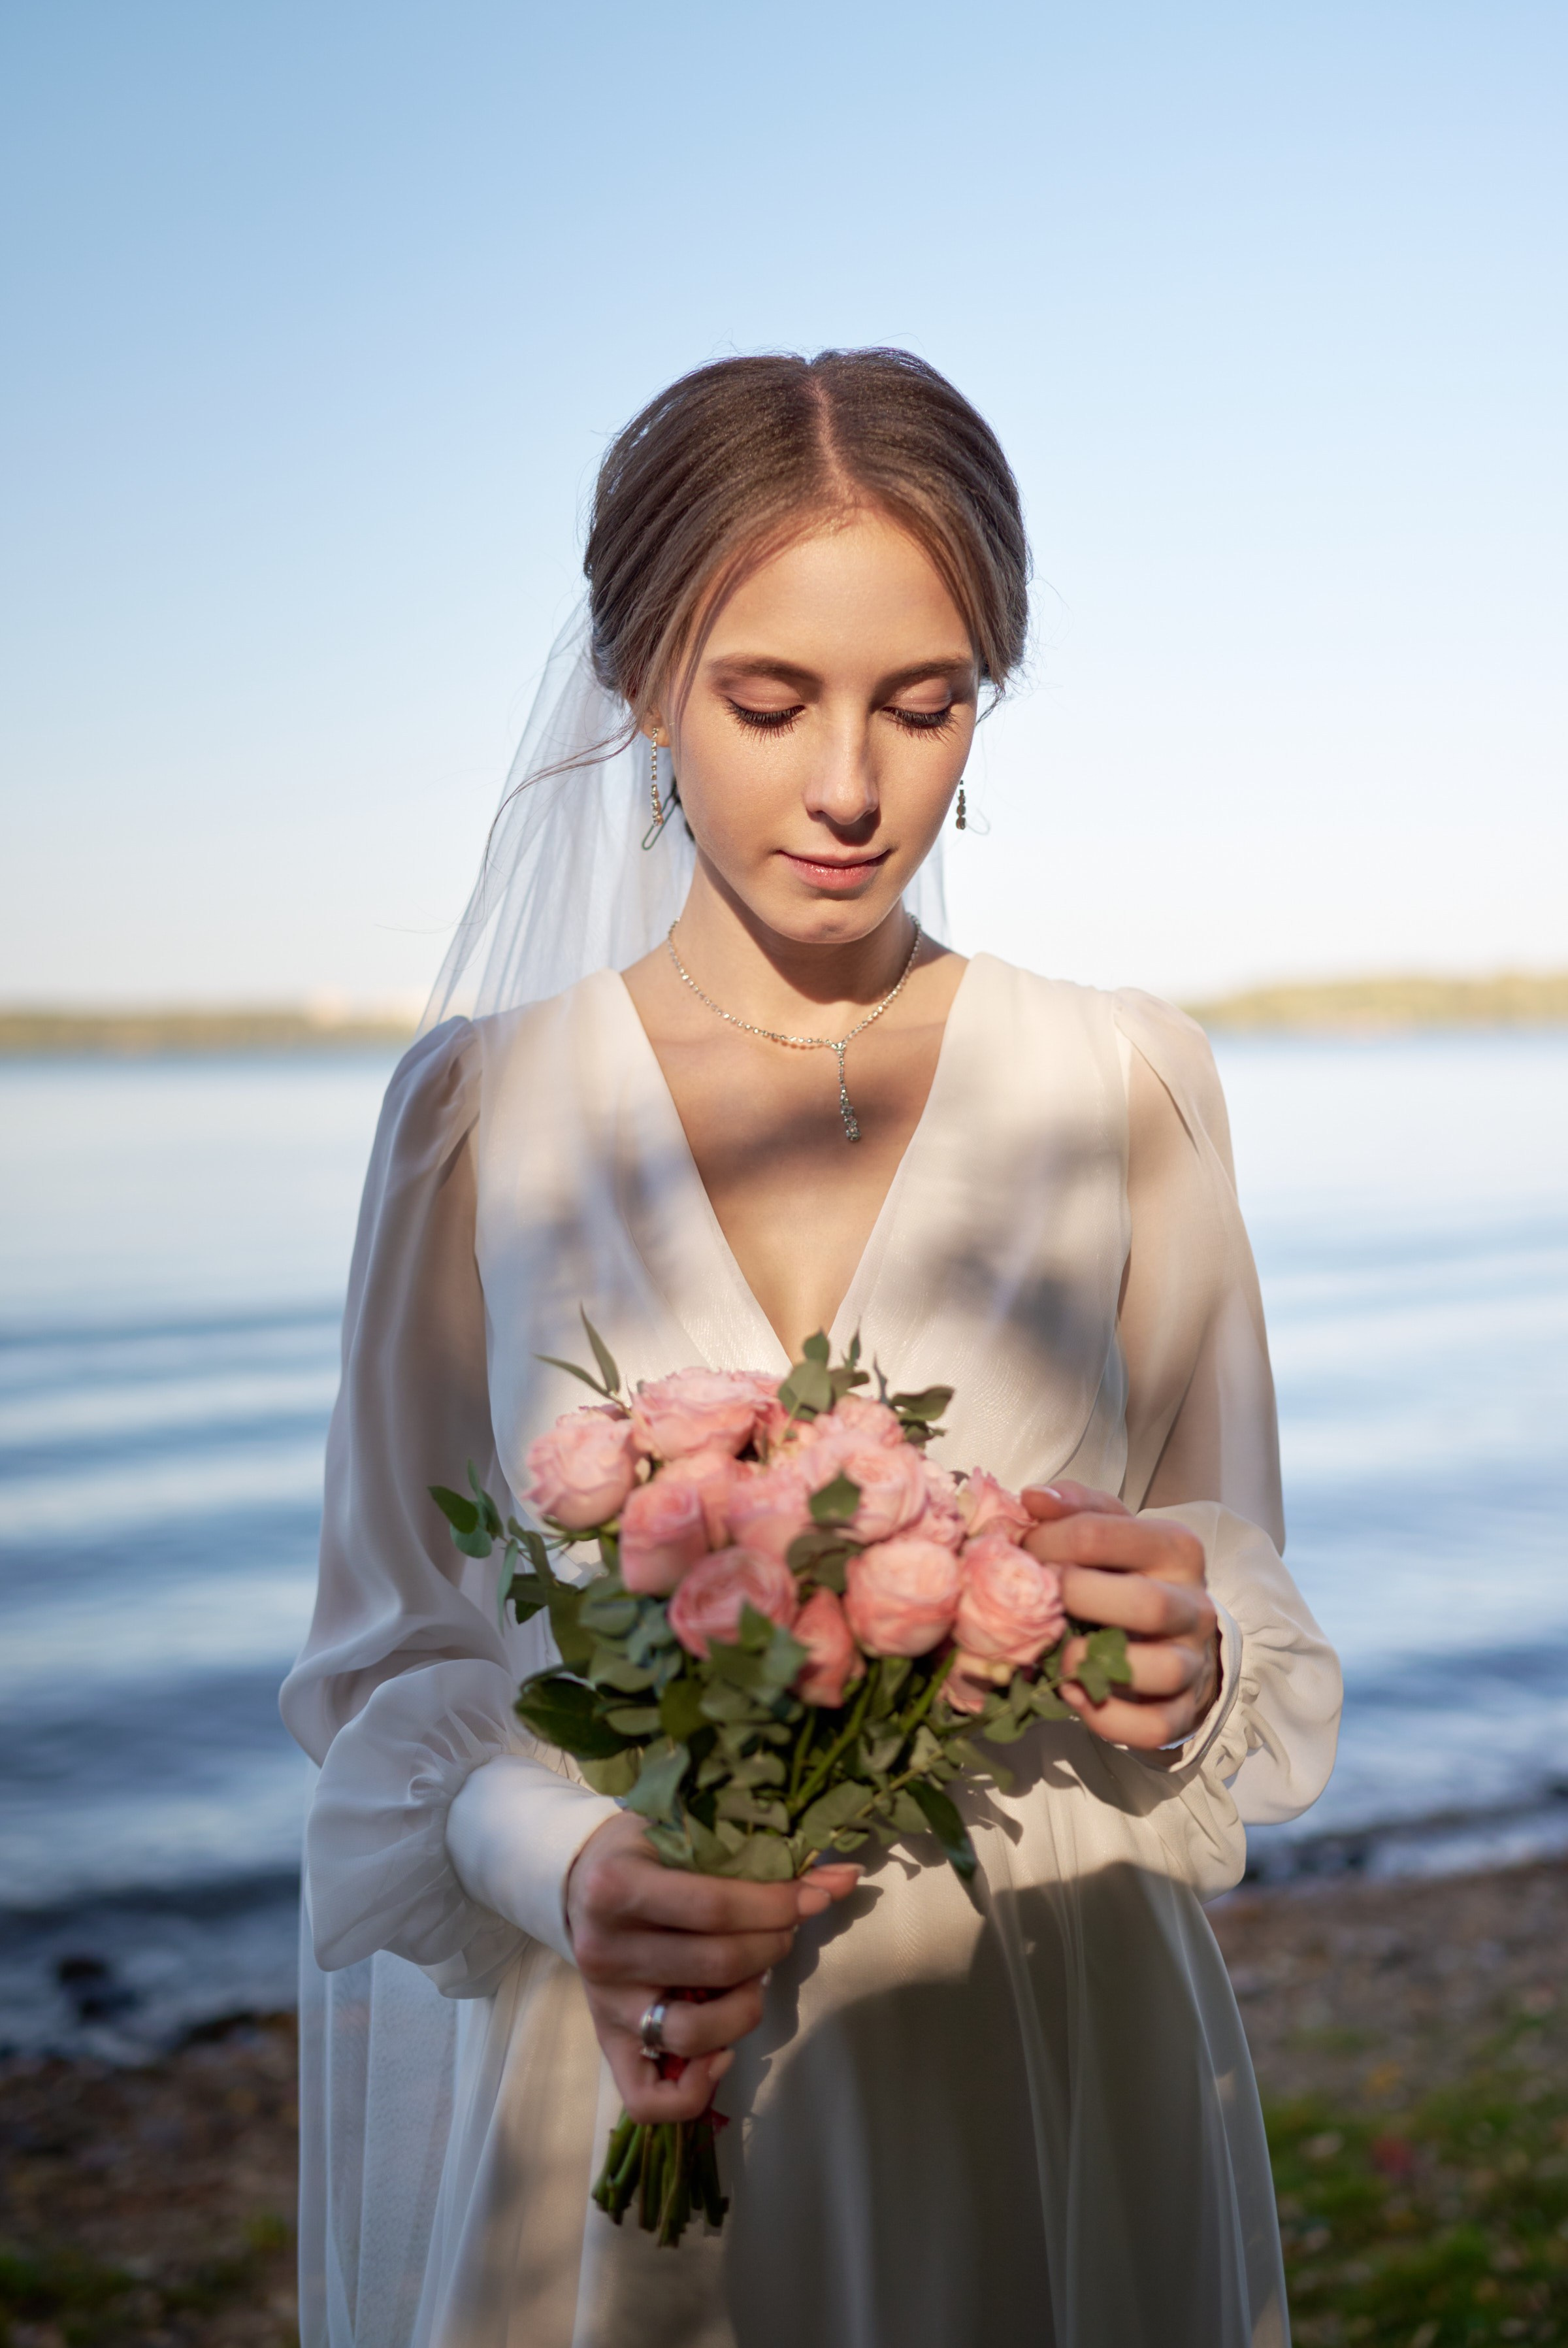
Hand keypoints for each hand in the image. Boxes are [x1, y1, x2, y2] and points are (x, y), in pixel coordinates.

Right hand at [564, 1810, 861, 2120]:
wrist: (581, 1881)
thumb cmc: (644, 1851)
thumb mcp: (690, 1835)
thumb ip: (760, 1856)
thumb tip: (844, 1878)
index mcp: (615, 1887)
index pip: (714, 1908)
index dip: (777, 1906)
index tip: (815, 1898)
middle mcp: (603, 1950)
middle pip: (716, 1966)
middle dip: (771, 1947)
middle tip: (785, 1930)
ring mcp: (605, 2004)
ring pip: (693, 2033)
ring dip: (747, 2007)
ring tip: (756, 1978)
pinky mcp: (607, 2043)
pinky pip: (648, 2098)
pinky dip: (696, 2088)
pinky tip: (723, 2051)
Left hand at [1020, 1480, 1218, 1752]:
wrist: (1176, 1632)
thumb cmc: (1130, 1573)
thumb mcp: (1111, 1529)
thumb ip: (1076, 1507)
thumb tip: (1034, 1499)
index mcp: (1175, 1548)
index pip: (1108, 1533)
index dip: (1051, 1541)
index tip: (1021, 1550)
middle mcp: (1193, 1604)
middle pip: (1147, 1604)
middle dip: (1079, 1598)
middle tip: (1037, 1601)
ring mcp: (1192, 1660)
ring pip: (1163, 1669)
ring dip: (1097, 1664)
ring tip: (1058, 1655)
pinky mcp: (1182, 1710)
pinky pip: (1154, 1726)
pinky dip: (1108, 1719)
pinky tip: (1073, 1696)